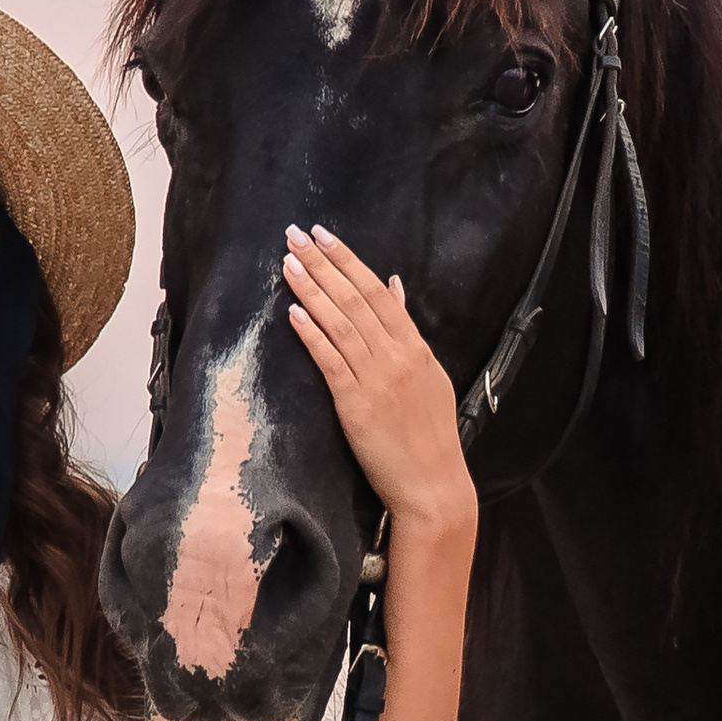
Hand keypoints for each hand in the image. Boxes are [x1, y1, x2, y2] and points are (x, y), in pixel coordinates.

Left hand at [283, 225, 475, 532]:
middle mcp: (397, 357)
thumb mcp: (430, 377)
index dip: (349, 262)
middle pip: (356, 299)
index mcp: (416, 349)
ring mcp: (377, 380)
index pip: (379, 293)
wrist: (433, 485)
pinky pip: (330, 361)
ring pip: (341, 323)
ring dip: (312, 290)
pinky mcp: (356, 405)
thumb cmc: (430, 437)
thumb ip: (409, 333)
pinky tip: (294, 313)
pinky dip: (312, 334)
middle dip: (324, 264)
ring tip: (288, 263)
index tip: (325, 235)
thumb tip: (393, 286)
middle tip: (295, 235)